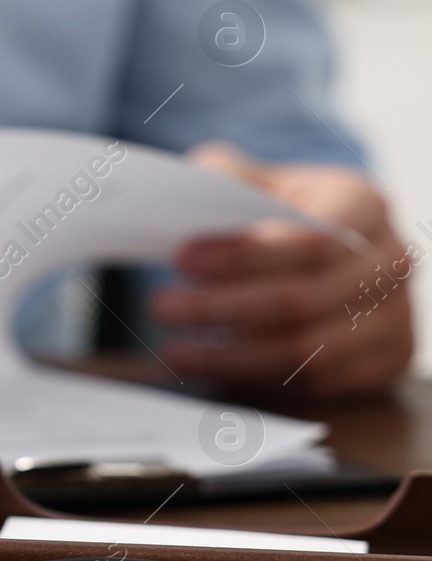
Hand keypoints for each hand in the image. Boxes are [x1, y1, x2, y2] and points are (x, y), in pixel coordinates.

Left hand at [150, 142, 413, 397]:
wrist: (315, 244)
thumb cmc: (273, 210)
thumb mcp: (249, 179)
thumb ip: (221, 179)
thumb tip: (186, 198)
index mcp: (363, 203)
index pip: (308, 239)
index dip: (243, 256)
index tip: (181, 261)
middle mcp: (390, 260)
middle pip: (300, 300)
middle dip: (220, 308)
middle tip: (163, 307)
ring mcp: (397, 312)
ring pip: (307, 350)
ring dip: (231, 355)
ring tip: (177, 349)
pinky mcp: (388, 356)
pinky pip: (320, 381)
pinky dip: (261, 377)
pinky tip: (214, 365)